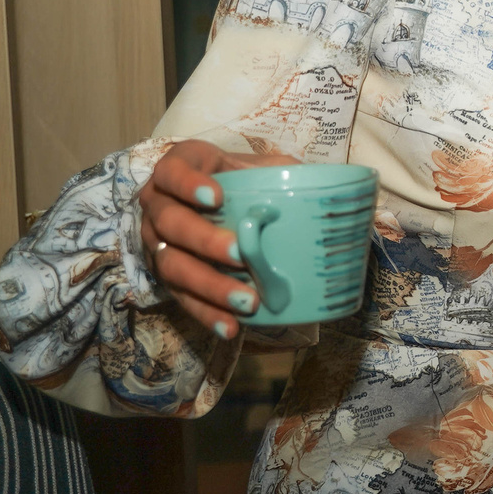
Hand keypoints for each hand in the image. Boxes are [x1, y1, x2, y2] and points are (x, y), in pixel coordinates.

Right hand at [135, 140, 299, 337]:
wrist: (221, 206)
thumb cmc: (245, 181)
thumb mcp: (265, 167)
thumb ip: (288, 170)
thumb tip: (336, 185)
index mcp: (183, 169)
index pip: (172, 170)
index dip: (188, 184)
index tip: (218, 198)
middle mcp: (159, 204)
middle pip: (170, 222)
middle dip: (204, 240)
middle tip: (241, 253)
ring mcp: (156, 241)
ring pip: (171, 264)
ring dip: (209, 285)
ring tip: (248, 300)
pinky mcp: (166, 275)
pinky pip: (181, 297)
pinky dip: (207, 314)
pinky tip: (231, 327)